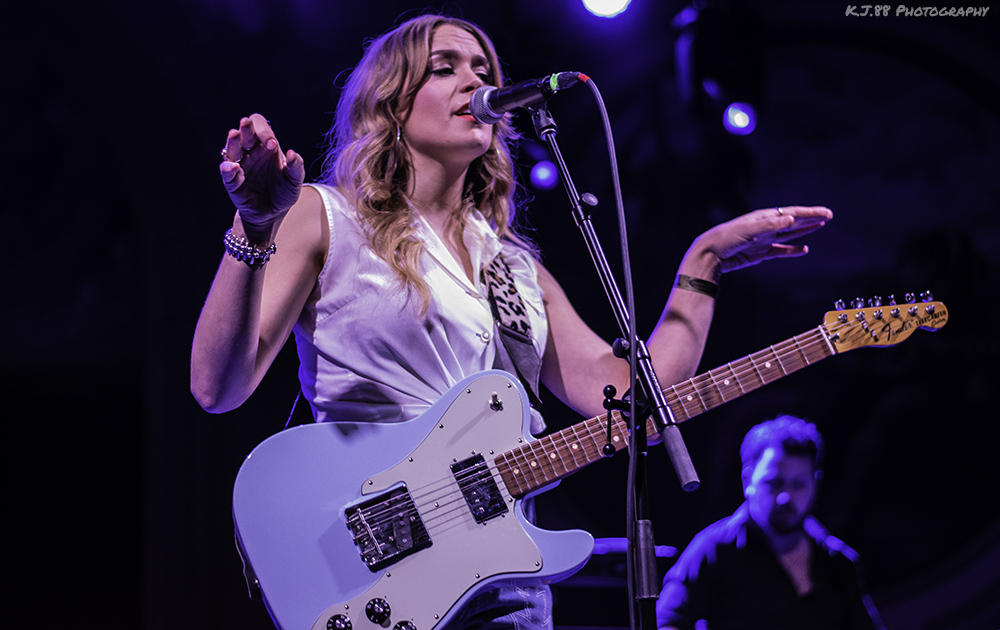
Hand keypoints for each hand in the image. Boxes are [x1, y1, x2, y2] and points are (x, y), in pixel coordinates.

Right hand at [220, 114, 305, 230]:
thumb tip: (292, 154)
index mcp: (266, 147)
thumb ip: (296, 167)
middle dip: (246, 128)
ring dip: (232, 141)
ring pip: (231, 148)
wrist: (273, 214)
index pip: (260, 127)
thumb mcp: (295, 181)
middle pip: (244, 132)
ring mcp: (240, 166)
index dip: (264, 131)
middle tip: (247, 124)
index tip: (272, 144)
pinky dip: (228, 168)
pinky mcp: (232, 182)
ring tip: (234, 134)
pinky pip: (226, 172)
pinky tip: (234, 166)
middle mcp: (251, 153)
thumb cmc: (283, 193)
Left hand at [692, 206, 832, 276]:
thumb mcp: (748, 230)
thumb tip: (790, 218)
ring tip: (820, 225)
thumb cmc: (727, 238)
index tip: (825, 213)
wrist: (711, 254)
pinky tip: (804, 250)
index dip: (809, 213)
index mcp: (764, 217)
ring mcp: (765, 240)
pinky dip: (793, 251)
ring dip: (805, 230)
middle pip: (793, 221)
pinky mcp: (761, 253)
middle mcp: (766, 227)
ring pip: (790, 234)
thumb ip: (770, 225)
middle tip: (829, 215)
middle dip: (811, 218)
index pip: (792, 213)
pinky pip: (781, 251)